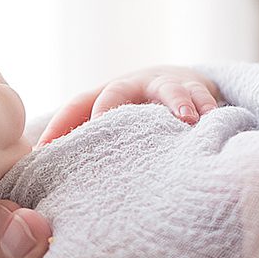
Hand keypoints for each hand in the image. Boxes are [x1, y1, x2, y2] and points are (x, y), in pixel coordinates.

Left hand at [38, 65, 221, 144]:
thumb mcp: (112, 122)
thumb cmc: (136, 114)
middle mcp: (135, 87)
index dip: (61, 126)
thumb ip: (82, 144)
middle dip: (111, 107)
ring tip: (187, 119)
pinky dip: (208, 108)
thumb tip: (45, 176)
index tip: (46, 151)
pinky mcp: (199, 91)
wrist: (182, 82)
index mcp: (107, 95)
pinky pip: (205, 97)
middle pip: (116, 91)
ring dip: (177, 102)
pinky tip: (214, 120)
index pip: (77, 106)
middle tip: (104, 122)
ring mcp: (168, 86)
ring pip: (169, 89)